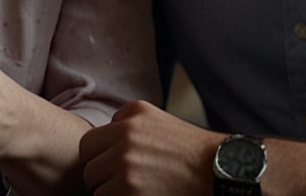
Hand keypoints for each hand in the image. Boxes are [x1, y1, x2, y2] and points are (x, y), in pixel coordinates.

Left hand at [80, 100, 222, 195]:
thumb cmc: (190, 151)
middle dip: (102, 178)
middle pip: (89, 167)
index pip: (88, 144)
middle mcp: (126, 136)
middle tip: (126, 182)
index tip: (111, 167)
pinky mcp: (129, 190)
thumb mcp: (158, 119)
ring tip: (138, 189)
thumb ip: (125, 120)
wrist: (218, 172)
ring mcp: (126, 165)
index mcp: (131, 117)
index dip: (97, 159)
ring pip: (96, 187)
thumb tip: (102, 135)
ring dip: (111, 192)